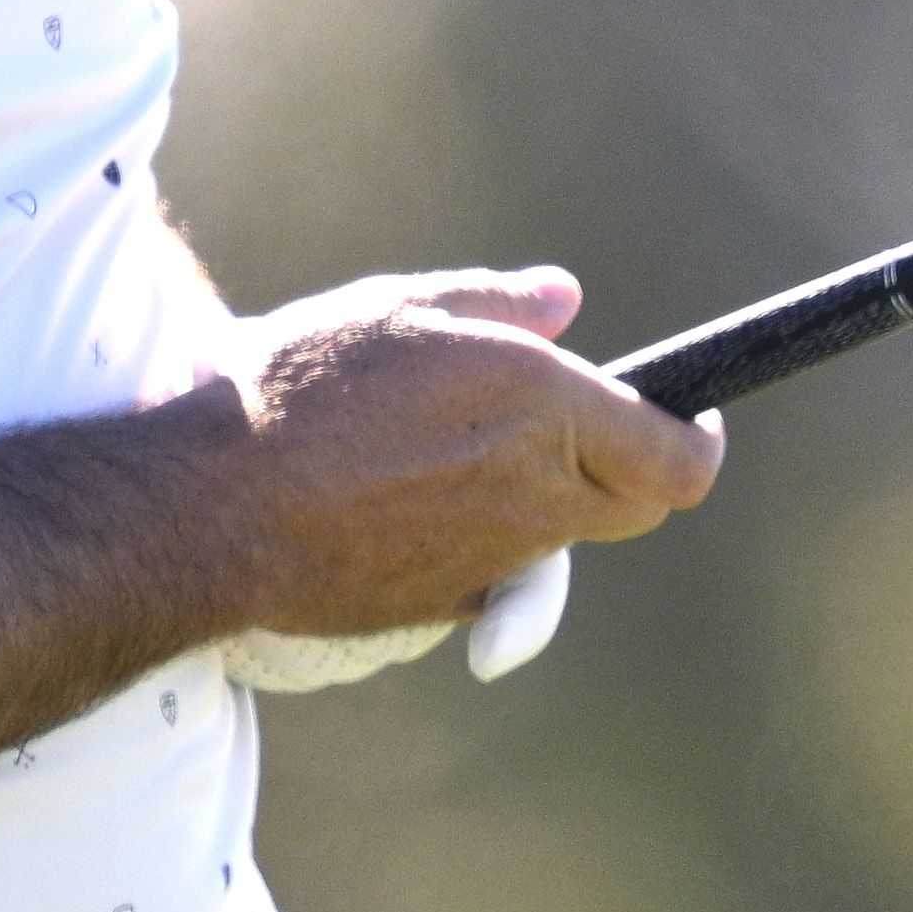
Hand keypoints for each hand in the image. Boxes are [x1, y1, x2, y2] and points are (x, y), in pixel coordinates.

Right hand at [216, 268, 721, 646]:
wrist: (214, 507)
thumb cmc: (301, 391)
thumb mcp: (400, 312)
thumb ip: (500, 304)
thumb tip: (566, 303)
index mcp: (548, 410)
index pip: (682, 461)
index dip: (698, 440)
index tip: (688, 415)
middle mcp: (539, 496)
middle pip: (637, 507)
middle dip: (627, 470)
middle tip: (575, 426)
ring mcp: (497, 564)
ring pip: (564, 541)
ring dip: (546, 503)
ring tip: (459, 454)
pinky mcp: (449, 608)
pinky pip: (497, 578)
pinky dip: (482, 545)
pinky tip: (406, 506)